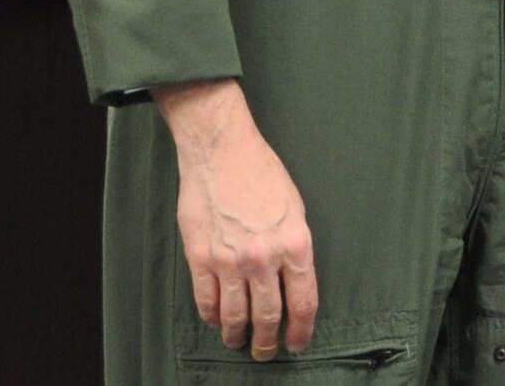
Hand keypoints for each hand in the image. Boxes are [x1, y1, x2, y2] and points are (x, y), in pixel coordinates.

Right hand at [154, 79, 316, 360]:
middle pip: (269, 316)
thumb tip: (292, 282)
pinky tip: (217, 321)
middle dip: (268, 341)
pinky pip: (206, 301)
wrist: (222, 152)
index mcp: (295, 243)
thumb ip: (293, 248)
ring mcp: (230, 260)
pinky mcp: (201, 258)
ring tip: (240, 342)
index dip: (302, 330)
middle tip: (267, 352)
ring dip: (238, 335)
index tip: (299, 342)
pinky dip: (212, 317)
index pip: (304, 301)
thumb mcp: (295, 209)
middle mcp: (264, 257)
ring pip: (235, 315)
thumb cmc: (263, 174)